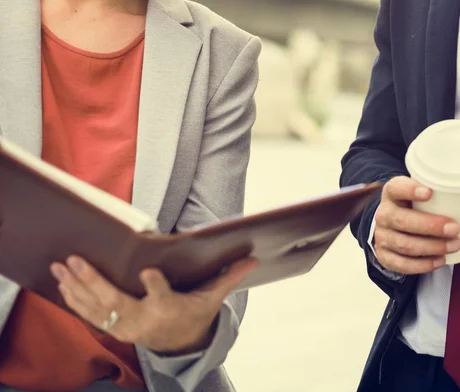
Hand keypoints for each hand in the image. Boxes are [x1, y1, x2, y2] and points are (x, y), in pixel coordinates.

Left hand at [50, 255, 257, 353]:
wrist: (179, 346)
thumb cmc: (194, 315)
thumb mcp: (212, 299)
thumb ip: (228, 278)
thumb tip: (253, 259)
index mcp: (168, 309)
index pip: (161, 296)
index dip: (154, 286)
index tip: (148, 271)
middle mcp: (142, 319)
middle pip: (114, 301)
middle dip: (93, 281)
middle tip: (76, 260)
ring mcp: (123, 325)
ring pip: (94, 307)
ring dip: (74, 288)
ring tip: (60, 267)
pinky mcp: (113, 326)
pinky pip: (88, 314)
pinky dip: (73, 298)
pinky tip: (61, 282)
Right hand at [373, 176, 459, 274]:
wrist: (390, 226)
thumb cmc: (412, 207)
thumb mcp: (417, 194)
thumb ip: (434, 193)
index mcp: (391, 194)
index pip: (395, 188)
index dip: (410, 190)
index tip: (430, 193)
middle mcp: (383, 214)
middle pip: (402, 220)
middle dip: (430, 226)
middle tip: (454, 228)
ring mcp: (381, 237)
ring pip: (405, 245)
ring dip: (432, 247)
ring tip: (454, 245)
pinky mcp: (384, 256)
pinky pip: (402, 264)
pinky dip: (423, 265)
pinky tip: (439, 260)